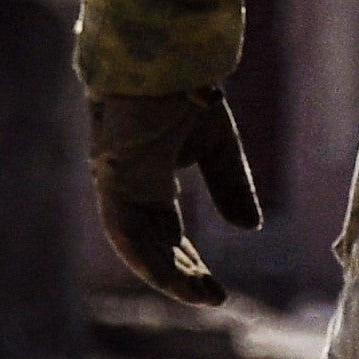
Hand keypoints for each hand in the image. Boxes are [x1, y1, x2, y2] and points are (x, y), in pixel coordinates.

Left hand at [87, 90, 262, 306]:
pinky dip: (147, 258)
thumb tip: (248, 229)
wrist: (166, 60)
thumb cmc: (187, 92)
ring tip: (200, 296)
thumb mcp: (218, 148)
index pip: (166, 235)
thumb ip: (230, 186)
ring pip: (135, 246)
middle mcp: (129, 189)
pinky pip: (124, 231)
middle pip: (152, 246)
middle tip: (213, 298)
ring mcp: (116, 185)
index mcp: (150, 181)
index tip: (216, 289)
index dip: (189, 263)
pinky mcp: (111, 179)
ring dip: (165, 275)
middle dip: (181, 275)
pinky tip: (174, 278)